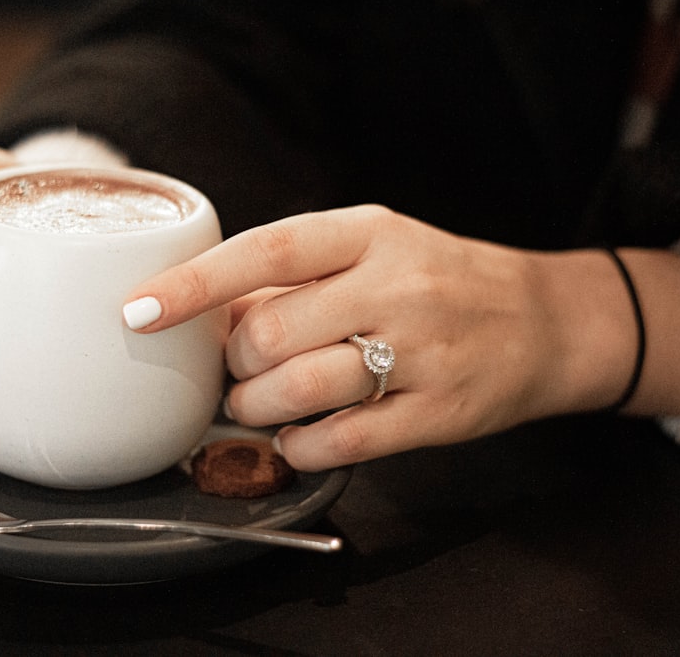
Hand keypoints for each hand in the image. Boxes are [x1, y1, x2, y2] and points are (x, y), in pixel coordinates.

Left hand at [123, 205, 627, 470]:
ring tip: (258, 403)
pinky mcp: (439, 412)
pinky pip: (340, 440)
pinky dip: (299, 445)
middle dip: (233, 364)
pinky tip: (298, 435)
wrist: (544, 321)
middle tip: (238, 370)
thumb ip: (293, 277)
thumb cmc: (437, 282)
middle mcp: (396, 286)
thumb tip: (203, 310)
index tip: (136, 309)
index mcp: (369, 234)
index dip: (193, 284)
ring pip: (299, 390)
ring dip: (256, 407)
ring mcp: (422, 352)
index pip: (265, 251)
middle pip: (269, 333)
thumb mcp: (373, 250)